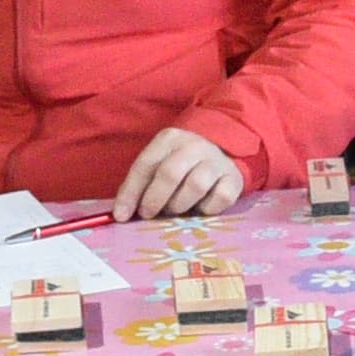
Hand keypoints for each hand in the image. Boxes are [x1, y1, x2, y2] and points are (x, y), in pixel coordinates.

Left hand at [115, 128, 248, 220]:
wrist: (222, 149)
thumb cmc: (181, 163)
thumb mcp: (159, 162)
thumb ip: (141, 183)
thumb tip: (121, 213)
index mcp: (169, 139)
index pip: (145, 165)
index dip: (130, 192)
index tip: (121, 215)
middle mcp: (193, 146)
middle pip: (170, 173)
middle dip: (154, 199)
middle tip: (148, 214)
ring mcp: (216, 162)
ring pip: (195, 186)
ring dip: (180, 205)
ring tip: (175, 210)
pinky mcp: (233, 179)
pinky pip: (219, 198)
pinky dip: (207, 209)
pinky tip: (200, 207)